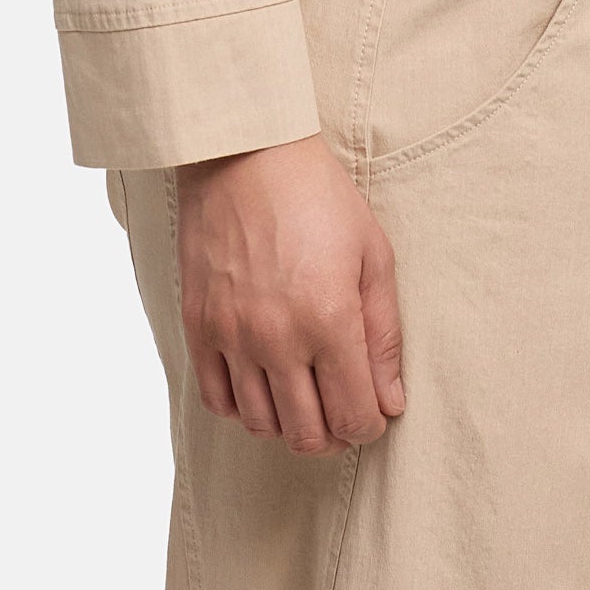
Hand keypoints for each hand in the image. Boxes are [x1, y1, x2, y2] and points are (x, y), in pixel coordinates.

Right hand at [174, 133, 405, 453]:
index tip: (374, 412)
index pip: (354, 416)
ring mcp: (232, 336)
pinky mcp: (199, 326)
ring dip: (289, 424)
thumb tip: (390, 401)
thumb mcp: (373, 254)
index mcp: (329, 320)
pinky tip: (263, 384)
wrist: (248, 154)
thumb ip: (384, 335)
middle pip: (307, 434)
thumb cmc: (319, 197)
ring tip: (305, 397)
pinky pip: (217, 400)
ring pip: (261, 425)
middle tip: (342, 412)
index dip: (370, 425)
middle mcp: (277, 338)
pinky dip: (243, 408)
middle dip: (334, 434)